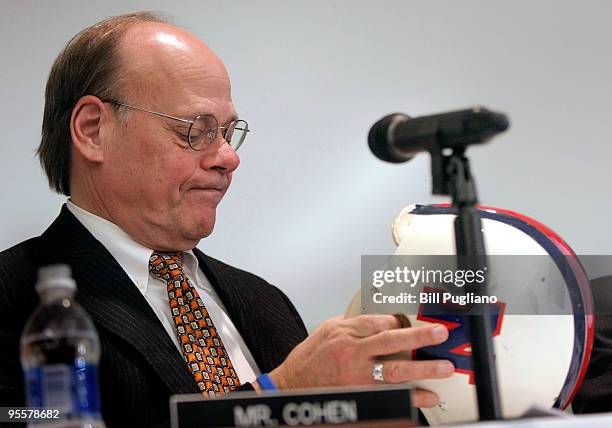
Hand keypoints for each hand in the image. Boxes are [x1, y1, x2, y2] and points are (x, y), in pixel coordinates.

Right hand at [268, 315, 453, 407]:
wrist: (293, 387)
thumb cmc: (309, 360)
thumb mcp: (327, 330)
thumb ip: (354, 324)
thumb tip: (381, 320)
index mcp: (344, 335)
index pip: (378, 322)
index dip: (399, 321)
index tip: (410, 322)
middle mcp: (352, 355)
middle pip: (391, 343)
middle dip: (419, 338)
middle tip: (440, 334)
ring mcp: (358, 379)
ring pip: (395, 373)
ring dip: (422, 370)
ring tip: (443, 370)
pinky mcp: (362, 398)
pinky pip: (391, 398)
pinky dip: (410, 399)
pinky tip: (426, 397)